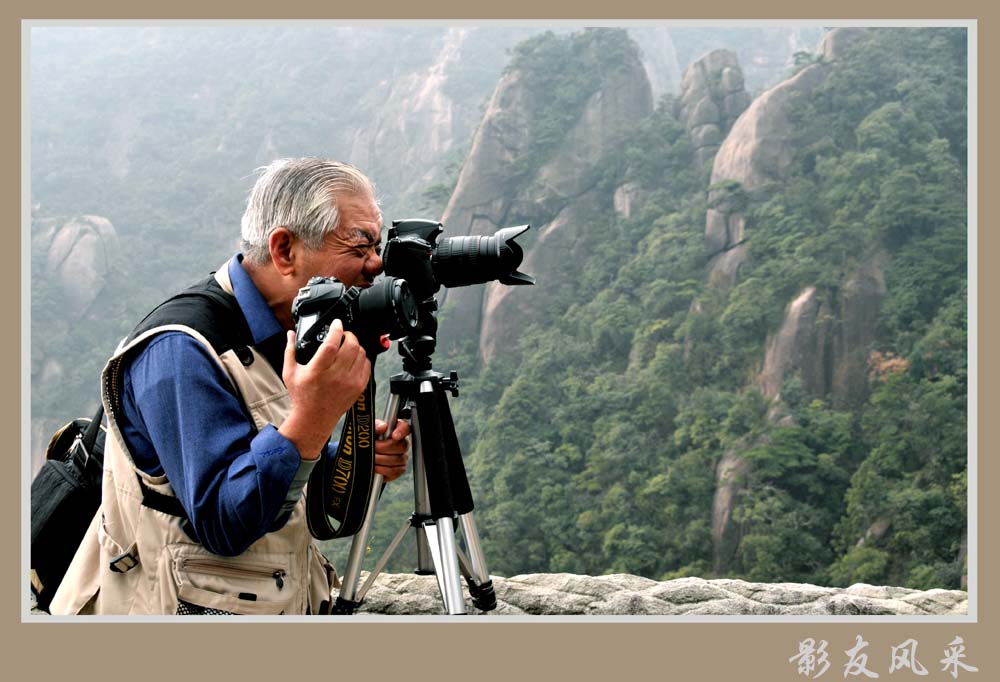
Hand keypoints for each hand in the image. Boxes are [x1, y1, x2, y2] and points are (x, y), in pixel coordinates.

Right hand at [280, 320, 370, 459]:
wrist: (315, 418)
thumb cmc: (302, 396)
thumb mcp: (290, 372)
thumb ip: (290, 351)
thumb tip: (290, 334)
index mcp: (318, 370)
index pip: (332, 344)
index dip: (337, 330)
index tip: (336, 323)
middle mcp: (335, 376)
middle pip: (351, 346)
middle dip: (348, 335)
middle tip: (343, 334)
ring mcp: (349, 382)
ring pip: (361, 354)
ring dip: (356, 345)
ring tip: (348, 346)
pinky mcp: (358, 387)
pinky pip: (367, 365)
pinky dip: (362, 358)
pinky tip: (354, 358)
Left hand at [374, 418, 409, 481]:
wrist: (364, 456)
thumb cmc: (369, 441)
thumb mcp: (369, 431)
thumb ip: (375, 426)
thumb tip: (382, 427)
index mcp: (396, 431)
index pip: (405, 427)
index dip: (402, 431)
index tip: (394, 436)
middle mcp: (402, 444)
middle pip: (401, 446)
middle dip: (384, 448)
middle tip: (374, 448)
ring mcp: (402, 457)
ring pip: (397, 459)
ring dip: (381, 459)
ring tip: (371, 458)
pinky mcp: (398, 470)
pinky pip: (394, 471)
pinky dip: (382, 469)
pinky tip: (375, 467)